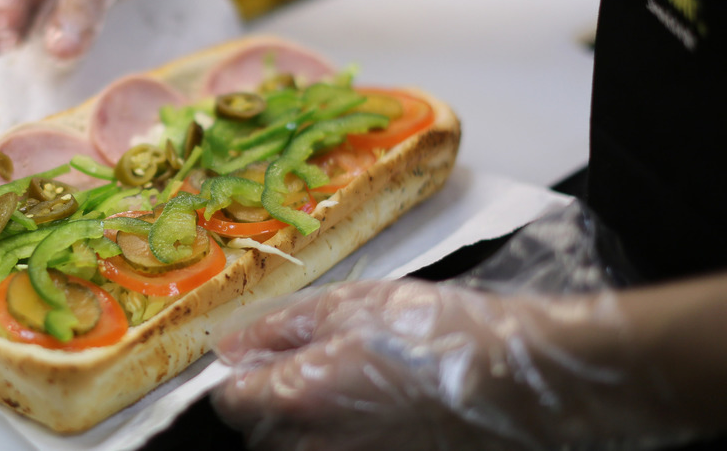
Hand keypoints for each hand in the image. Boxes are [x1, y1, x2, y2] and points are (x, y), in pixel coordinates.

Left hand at [212, 278, 691, 449]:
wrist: (513, 378)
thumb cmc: (434, 334)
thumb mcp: (351, 306)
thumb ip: (281, 329)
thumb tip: (230, 346)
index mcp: (297, 397)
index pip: (230, 402)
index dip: (240, 376)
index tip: (262, 358)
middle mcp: (314, 445)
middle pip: (260, 434)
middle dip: (272, 402)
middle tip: (313, 365)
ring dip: (305, 425)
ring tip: (348, 388)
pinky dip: (343, 438)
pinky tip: (373, 412)